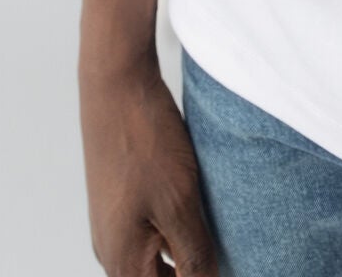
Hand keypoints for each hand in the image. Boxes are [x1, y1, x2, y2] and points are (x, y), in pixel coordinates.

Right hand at [79, 53, 219, 275]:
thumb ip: (194, 257)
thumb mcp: (180, 204)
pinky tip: (200, 214)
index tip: (222, 268)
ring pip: (156, 261)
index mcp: (122, 263)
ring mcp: (113, 226)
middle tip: (230, 255)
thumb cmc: (146, 142)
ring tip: (217, 237)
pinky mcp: (120, 202)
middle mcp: (111, 252)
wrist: (116, 84)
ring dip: (185, 257)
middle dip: (193, 273)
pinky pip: (152, 235)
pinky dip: (176, 234)